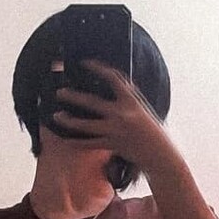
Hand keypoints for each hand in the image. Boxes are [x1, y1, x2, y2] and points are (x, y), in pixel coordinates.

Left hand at [52, 62, 176, 174]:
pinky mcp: (113, 145)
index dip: (98, 68)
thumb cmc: (152, 132)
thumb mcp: (142, 110)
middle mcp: (122, 114)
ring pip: (86, 125)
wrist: (160, 154)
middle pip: (92, 103)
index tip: (85, 63)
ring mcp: (116, 130)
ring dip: (69, 121)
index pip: (113, 78)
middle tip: (59, 93)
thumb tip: (114, 88)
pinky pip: (90, 143)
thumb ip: (127, 100)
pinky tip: (66, 140)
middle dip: (74, 97)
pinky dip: (77, 142)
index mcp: (132, 101)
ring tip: (57, 116)